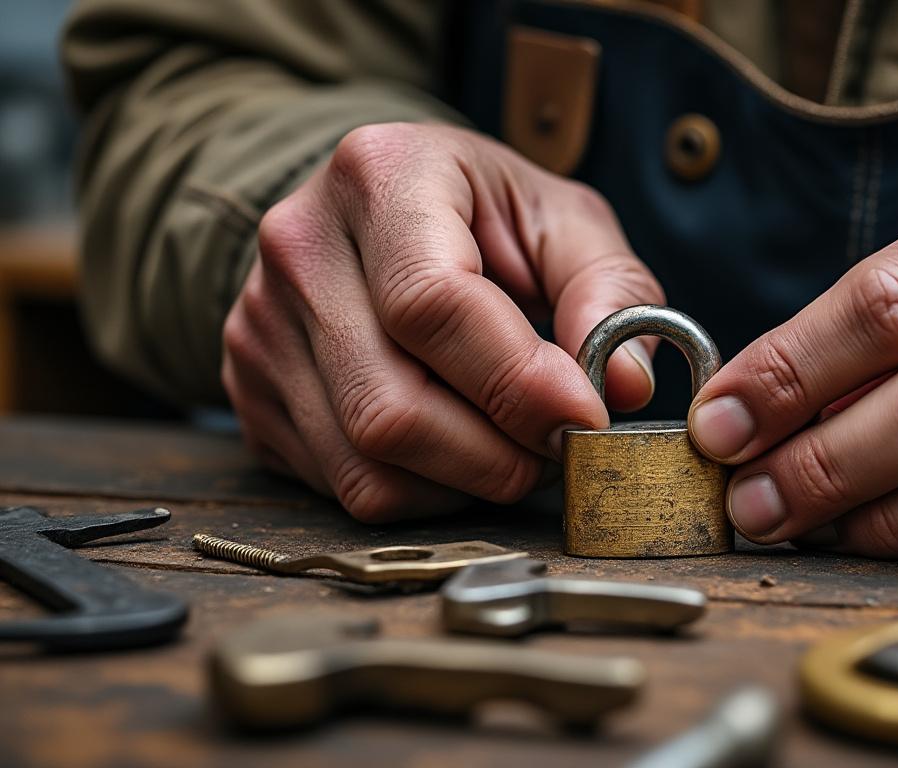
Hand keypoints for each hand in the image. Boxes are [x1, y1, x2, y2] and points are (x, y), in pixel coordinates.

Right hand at [222, 123, 662, 520]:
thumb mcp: (562, 218)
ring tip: (515, 445)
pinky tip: (459, 451)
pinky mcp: (251, 393)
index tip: (585, 417)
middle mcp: (299, 248)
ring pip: (368, 464)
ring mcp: (259, 326)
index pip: (433, 305)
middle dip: (499, 454)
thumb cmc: (481, 216)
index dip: (516, 382)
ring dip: (466, 482)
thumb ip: (609, 289)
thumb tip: (625, 384)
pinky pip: (346, 488)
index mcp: (381, 175)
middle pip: (391, 406)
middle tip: (560, 446)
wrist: (375, 214)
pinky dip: (425, 493)